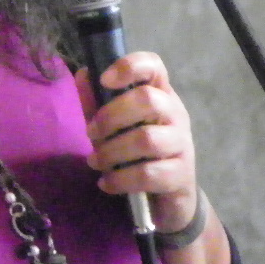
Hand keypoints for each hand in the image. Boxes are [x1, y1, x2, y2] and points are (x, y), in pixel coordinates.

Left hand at [75, 51, 198, 231]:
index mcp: (159, 93)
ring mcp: (182, 144)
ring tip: (95, 161)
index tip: (104, 79)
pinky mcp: (181, 175)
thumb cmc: (136, 152)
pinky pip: (149, 174)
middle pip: (149, 99)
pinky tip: (106, 182)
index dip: (129, 66)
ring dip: (112, 151)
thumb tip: (82, 74)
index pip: (153, 65)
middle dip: (111, 116)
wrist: (167, 198)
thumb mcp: (113, 125)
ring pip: (147, 139)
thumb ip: (97, 102)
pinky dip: (120, 179)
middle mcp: (175, 113)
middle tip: (90, 133)